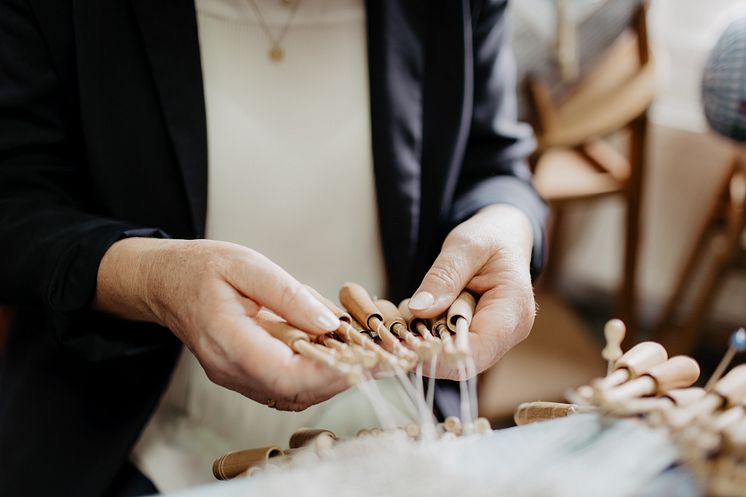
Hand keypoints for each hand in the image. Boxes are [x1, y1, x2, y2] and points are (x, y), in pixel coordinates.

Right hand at [95, 238, 346, 410]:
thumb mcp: (248, 265)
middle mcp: (231, 369)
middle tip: (380, 358)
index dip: (331, 373)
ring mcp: (235, 377)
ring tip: (364, 356)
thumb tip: (330, 325)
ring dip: (331, 379)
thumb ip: (289, 296)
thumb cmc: (202, 268)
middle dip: (342, 378)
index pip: (287, 375)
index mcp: (228, 341)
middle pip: (296, 393)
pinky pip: (284, 386)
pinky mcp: (242, 375)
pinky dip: (314, 375)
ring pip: (293, 395)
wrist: (165, 282)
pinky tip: (332, 353)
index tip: (366, 359)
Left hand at [408, 204, 535, 378]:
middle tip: (390, 336)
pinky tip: (410, 324)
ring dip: (423, 345)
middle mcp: (509, 333)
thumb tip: (418, 309)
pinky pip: (449, 347)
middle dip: (425, 351)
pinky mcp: (478, 337)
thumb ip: (443, 277)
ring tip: (398, 326)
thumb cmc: (489, 237)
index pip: (478, 350)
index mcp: (513, 310)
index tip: (404, 345)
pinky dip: (427, 338)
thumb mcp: (465, 246)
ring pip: (452, 358)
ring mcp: (494, 339)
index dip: (441, 356)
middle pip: (463, 360)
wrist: (502, 238)